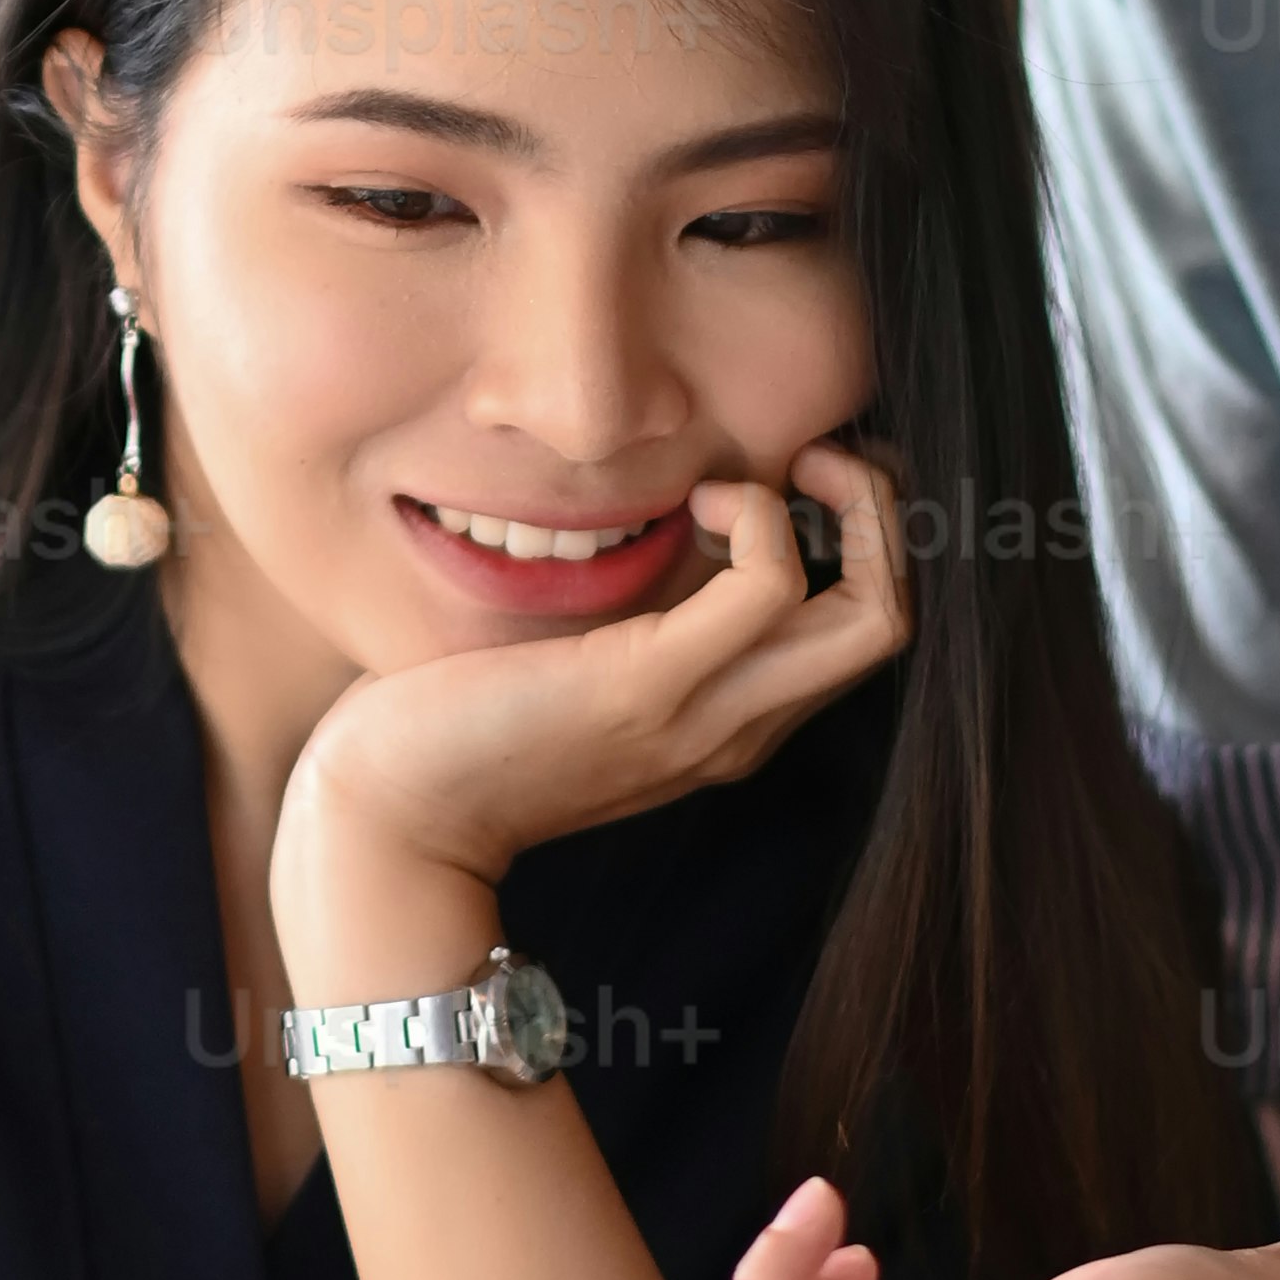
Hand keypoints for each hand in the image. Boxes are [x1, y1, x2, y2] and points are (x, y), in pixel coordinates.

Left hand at [273, 449, 906, 957]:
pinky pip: (771, 585)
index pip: (863, 630)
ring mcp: (705, 713)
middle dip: (887, 515)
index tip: (804, 474)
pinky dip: (760, 517)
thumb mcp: (580, 660)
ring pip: (873, 617)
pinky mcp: (649, 685)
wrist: (385, 818)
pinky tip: (697, 501)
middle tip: (818, 460)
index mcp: (729, 721)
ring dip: (853, 511)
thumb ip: (641, 609)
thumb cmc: (459, 725)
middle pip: (894, 625)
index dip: (866, 537)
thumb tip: (677, 511)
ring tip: (770, 475)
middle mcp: (740, 726)